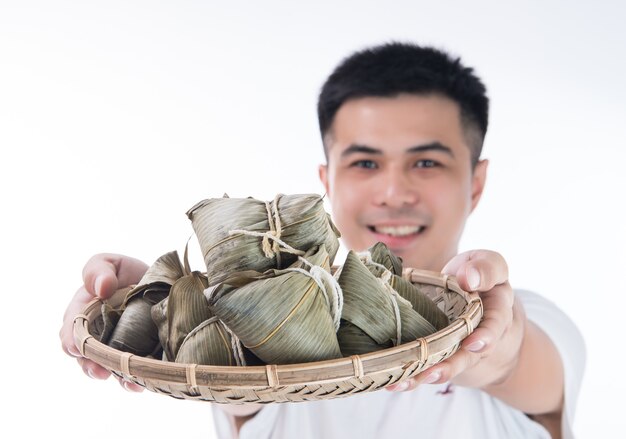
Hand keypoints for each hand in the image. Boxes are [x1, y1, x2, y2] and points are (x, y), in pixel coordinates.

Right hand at [60, 253, 149, 391]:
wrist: (162, 283)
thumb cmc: (127, 273)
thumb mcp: (111, 264)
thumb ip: (98, 270)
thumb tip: (101, 288)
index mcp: (82, 315)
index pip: (70, 331)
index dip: (72, 340)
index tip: (76, 347)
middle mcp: (95, 336)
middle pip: (85, 356)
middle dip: (90, 365)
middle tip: (100, 371)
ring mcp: (115, 348)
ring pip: (107, 368)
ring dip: (113, 376)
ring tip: (125, 381)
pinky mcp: (136, 356)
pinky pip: (129, 373)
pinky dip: (131, 381)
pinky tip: (138, 384)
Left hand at [387, 249, 522, 390]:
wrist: (476, 306)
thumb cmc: (476, 278)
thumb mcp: (486, 264)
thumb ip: (484, 267)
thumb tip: (467, 277)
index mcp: (497, 308)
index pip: (498, 320)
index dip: (487, 335)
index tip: (474, 343)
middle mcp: (485, 334)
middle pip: (471, 355)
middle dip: (455, 364)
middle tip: (437, 371)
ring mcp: (464, 349)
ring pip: (453, 365)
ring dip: (433, 374)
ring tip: (415, 379)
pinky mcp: (443, 356)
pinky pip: (431, 368)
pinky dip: (413, 377)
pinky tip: (395, 383)